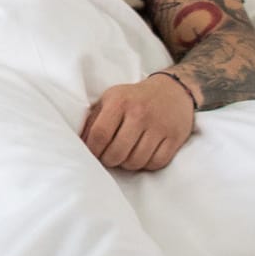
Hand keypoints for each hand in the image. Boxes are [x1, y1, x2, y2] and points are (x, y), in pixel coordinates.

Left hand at [80, 70, 194, 172]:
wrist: (172, 90)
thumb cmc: (134, 98)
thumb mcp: (110, 99)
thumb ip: (93, 119)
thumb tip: (79, 143)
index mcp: (119, 101)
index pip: (99, 134)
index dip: (93, 150)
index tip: (93, 154)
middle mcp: (139, 113)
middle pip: (117, 152)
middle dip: (109, 161)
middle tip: (109, 157)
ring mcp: (159, 126)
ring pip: (136, 161)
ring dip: (127, 164)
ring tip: (125, 155)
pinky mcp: (175, 137)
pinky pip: (156, 163)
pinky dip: (147, 165)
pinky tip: (142, 156)